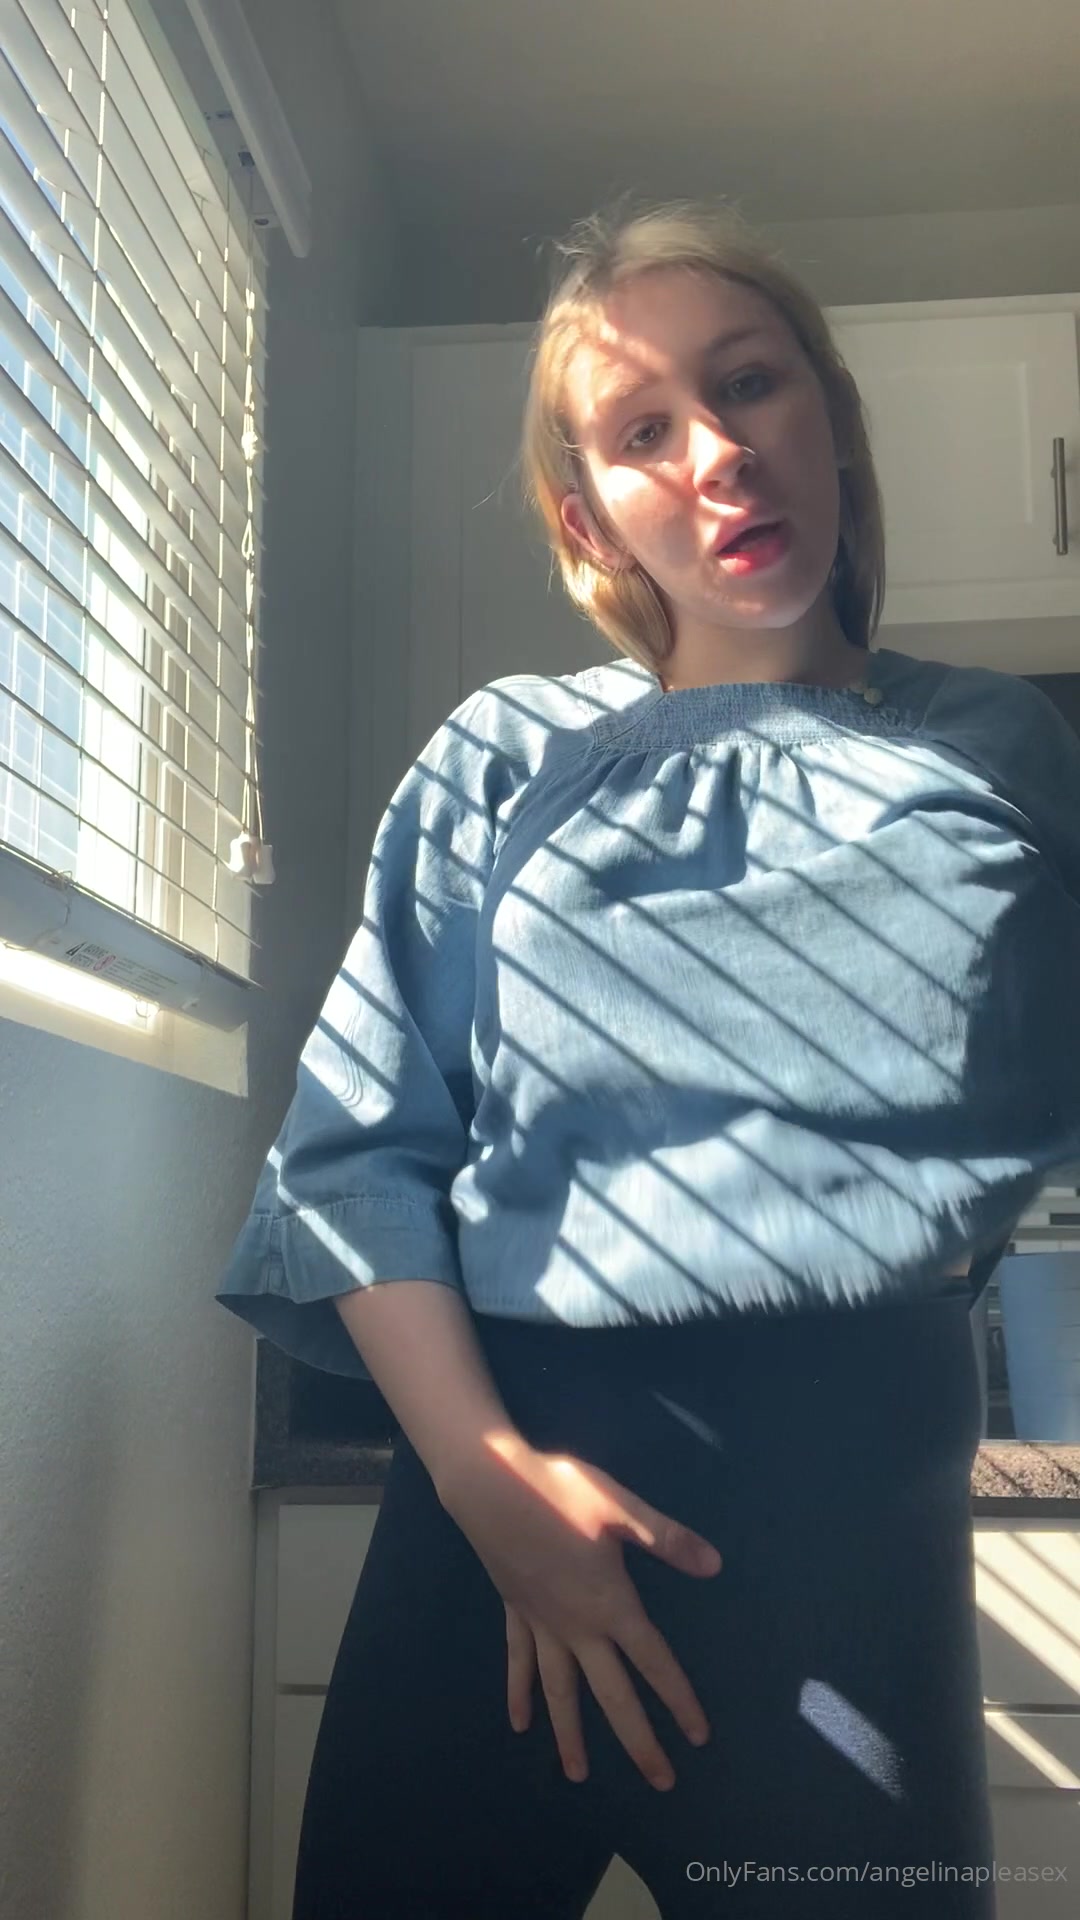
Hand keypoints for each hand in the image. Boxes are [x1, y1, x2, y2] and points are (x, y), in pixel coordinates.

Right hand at [438, 1434, 722, 1790]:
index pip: (653, 1663)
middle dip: (637, 1741)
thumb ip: (666, 1539)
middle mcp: (577, 1627)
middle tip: (659, 1781)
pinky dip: (520, 1693)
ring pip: (560, 1692)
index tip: (698, 1738)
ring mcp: (541, 1625)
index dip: (678, 1700)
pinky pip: (519, 1662)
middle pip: (611, 1695)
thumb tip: (715, 1566)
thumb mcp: (619, 1507)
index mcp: (610, 1605)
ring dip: (570, 1734)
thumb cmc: (559, 1492)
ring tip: (577, 1776)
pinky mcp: (515, 1613)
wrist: (491, 1484)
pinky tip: (519, 1723)